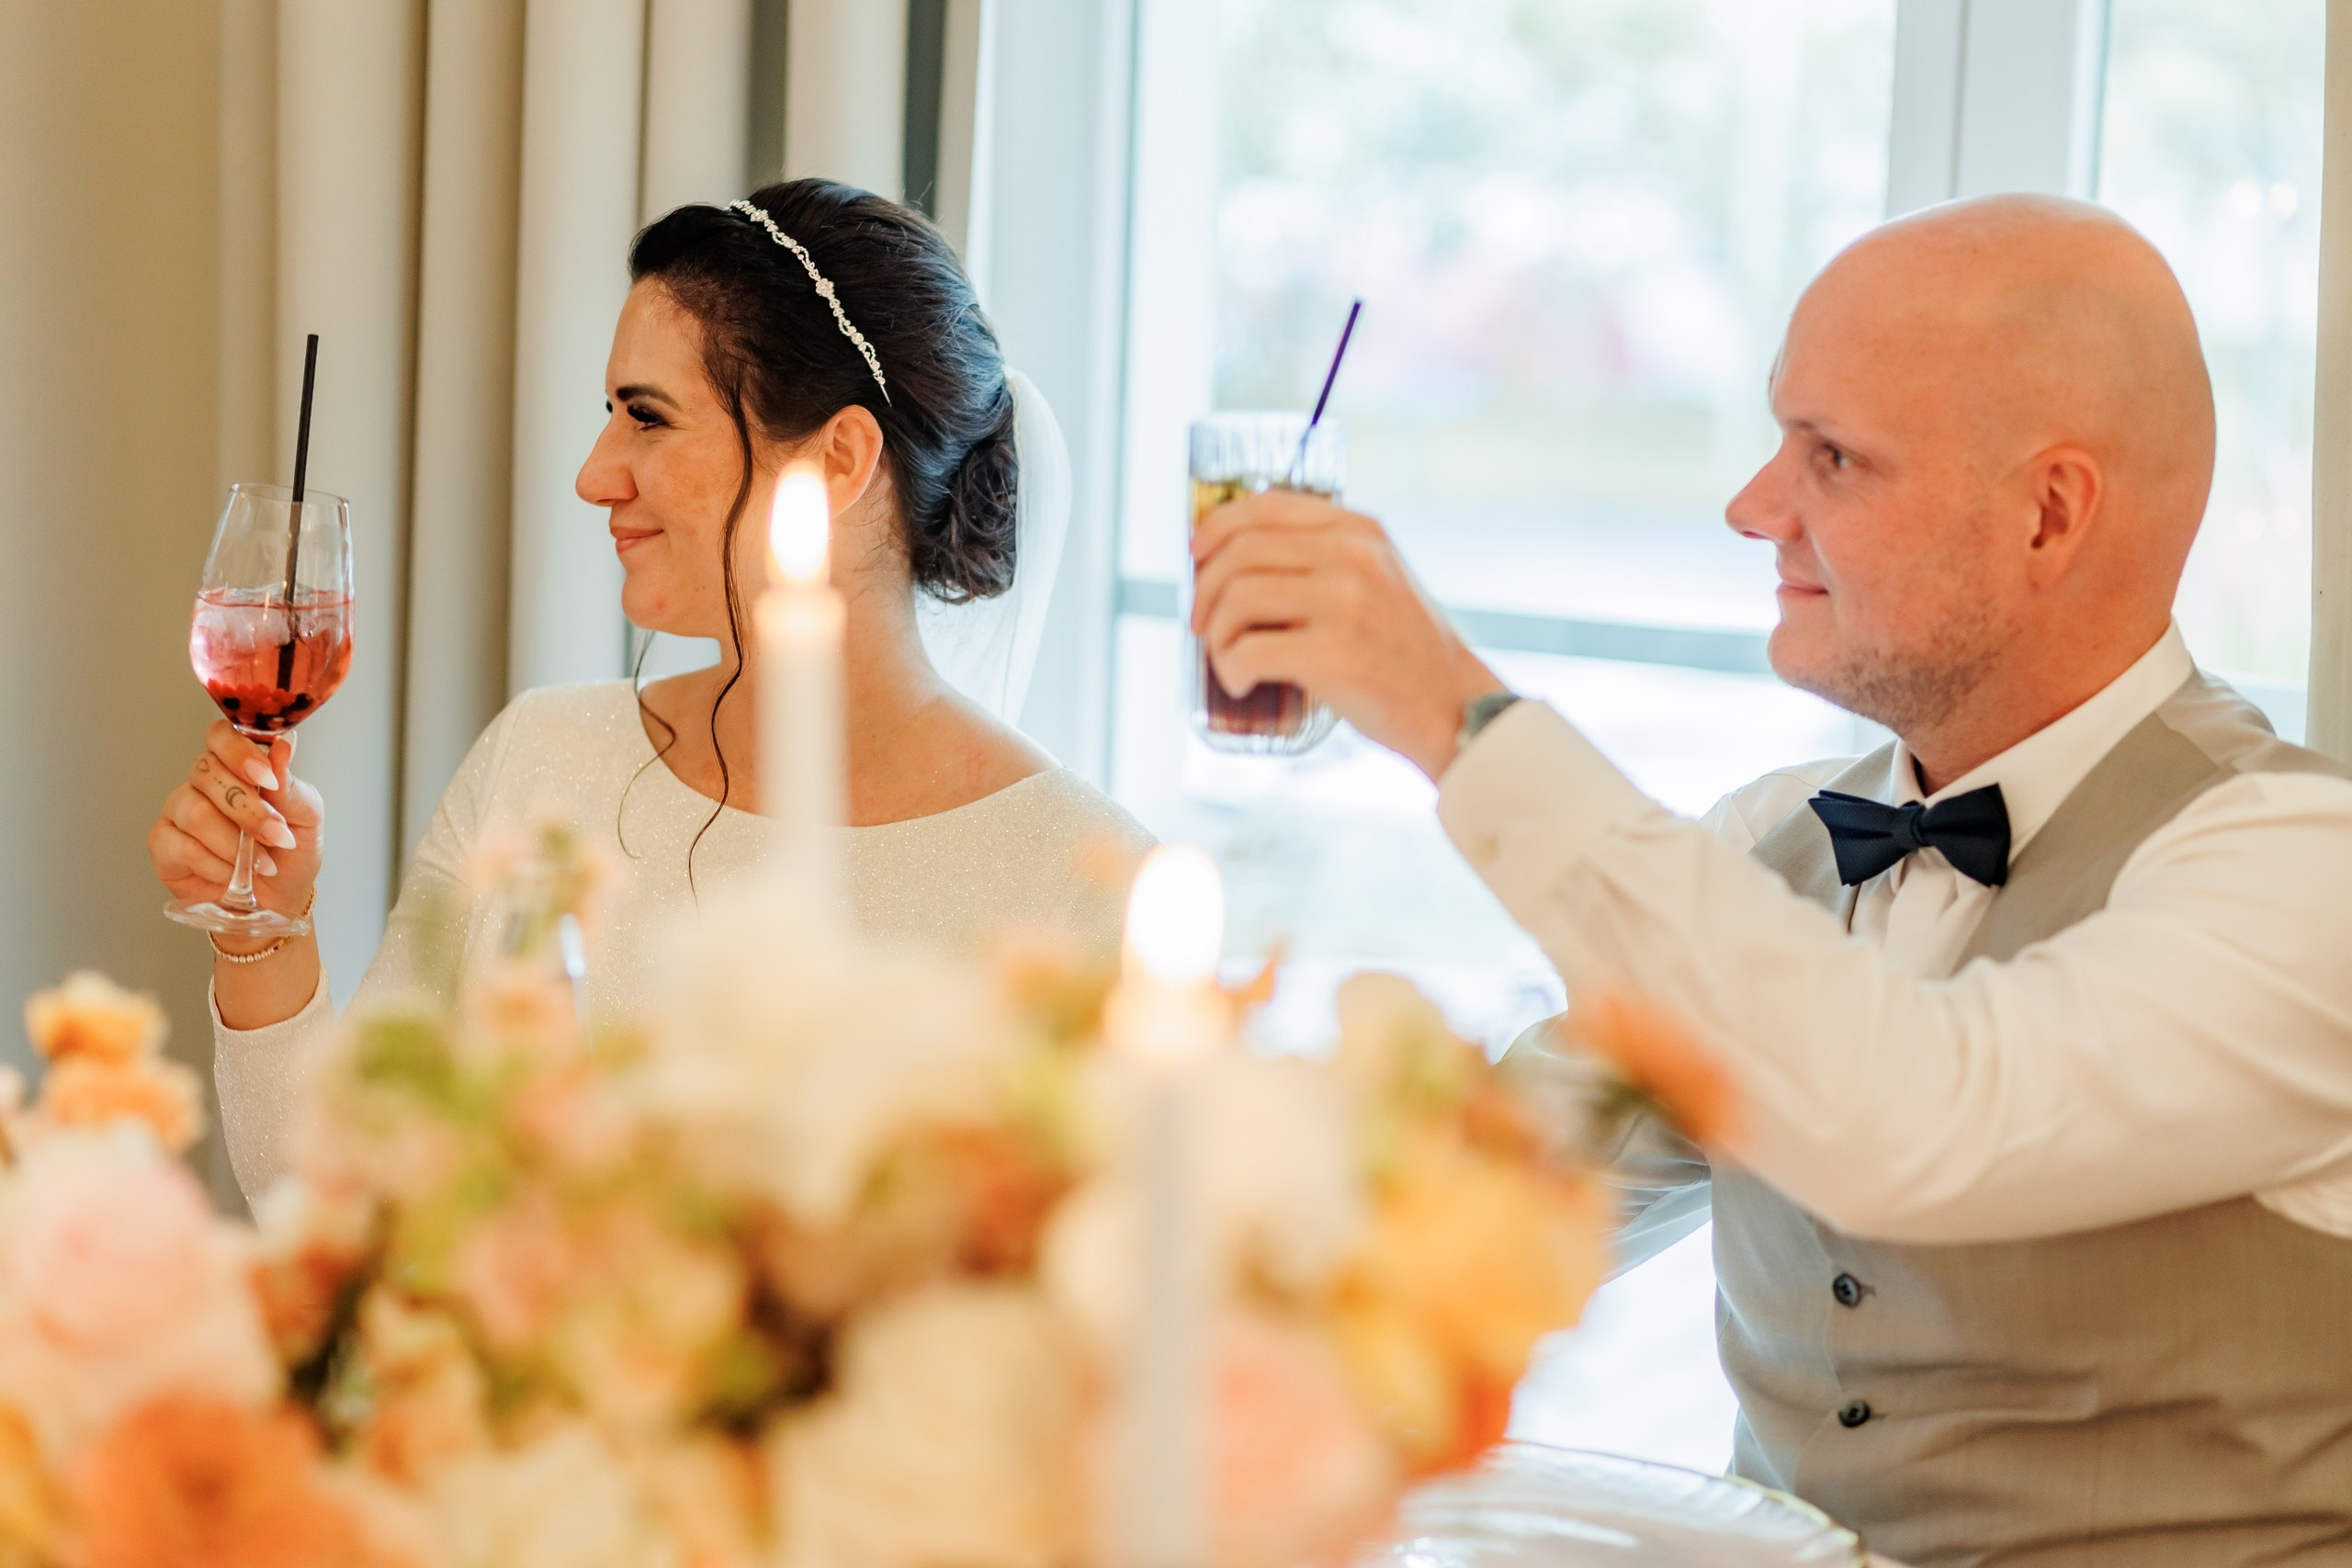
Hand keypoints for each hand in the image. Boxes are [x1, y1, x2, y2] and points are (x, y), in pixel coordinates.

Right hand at [148, 723, 324, 943]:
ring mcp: (178, 811)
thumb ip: (290, 785)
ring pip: (196, 812)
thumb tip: (283, 746)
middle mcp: (202, 783)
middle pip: (207, 773)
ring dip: (236, 843)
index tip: (267, 777)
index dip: (239, 751)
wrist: (278, 900)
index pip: (221, 736)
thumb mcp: (306, 819)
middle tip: (278, 836)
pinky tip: (234, 875)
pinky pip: (184, 847)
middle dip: (249, 810)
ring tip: (263, 864)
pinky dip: (218, 865)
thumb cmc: (290, 854)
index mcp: (236, 766)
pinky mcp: (164, 844)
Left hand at [1190, 490, 1501, 777]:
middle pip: (1240, 551)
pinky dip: (1229, 669)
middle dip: (1205, 590)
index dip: (1216, 527)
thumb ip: (1324, 556)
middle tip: (1202, 625)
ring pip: (1237, 598)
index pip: (1265, 506)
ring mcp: (1344, 604)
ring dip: (1215, 634)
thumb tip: (1234, 554)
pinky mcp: (1333, 655)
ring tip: (1225, 658)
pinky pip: (1247, 651)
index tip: (1196, 555)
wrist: (1453, 707)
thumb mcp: (1377, 578)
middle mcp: (1352, 556)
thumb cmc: (1404, 651)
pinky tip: (1240, 682)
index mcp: (1359, 530)